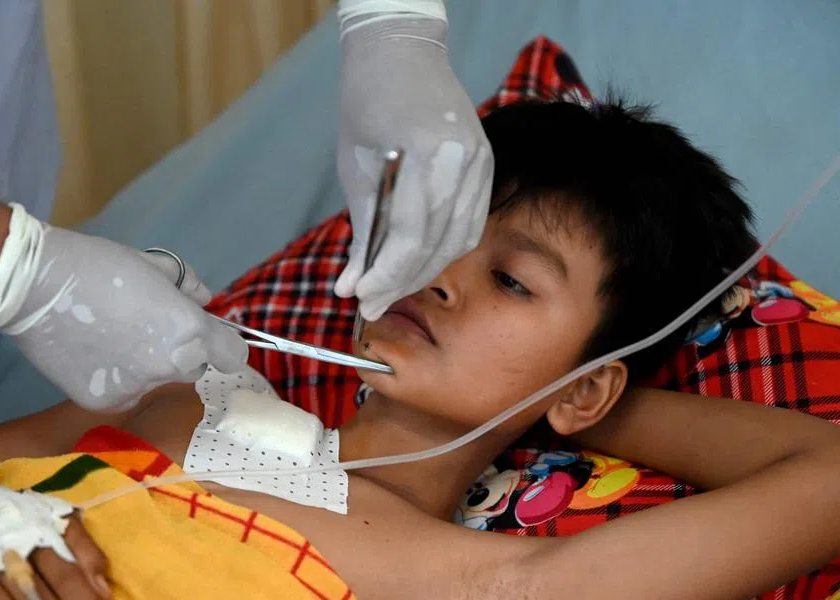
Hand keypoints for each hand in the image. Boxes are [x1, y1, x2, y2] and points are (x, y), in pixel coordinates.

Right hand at [0, 203, 247, 410]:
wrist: (36, 285)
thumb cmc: (99, 264)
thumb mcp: (153, 265)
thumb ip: (188, 286)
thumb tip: (204, 299)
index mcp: (190, 332)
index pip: (232, 356)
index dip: (222, 345)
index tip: (209, 339)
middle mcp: (171, 366)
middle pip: (194, 369)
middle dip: (180, 353)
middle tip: (147, 331)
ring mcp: (138, 388)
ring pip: (156, 382)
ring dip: (146, 367)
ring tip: (111, 339)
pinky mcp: (106, 401)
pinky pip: (124, 392)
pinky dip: (114, 377)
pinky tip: (91, 354)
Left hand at [334, 12, 492, 320]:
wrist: (402, 53)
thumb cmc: (368, 103)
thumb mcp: (356, 168)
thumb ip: (362, 231)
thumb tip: (352, 287)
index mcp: (429, 154)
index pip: (412, 235)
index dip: (387, 275)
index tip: (361, 299)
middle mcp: (465, 161)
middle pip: (438, 244)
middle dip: (402, 281)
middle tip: (370, 305)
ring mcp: (483, 163)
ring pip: (458, 240)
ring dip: (424, 271)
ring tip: (390, 289)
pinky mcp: (488, 166)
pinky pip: (470, 223)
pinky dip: (445, 249)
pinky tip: (419, 262)